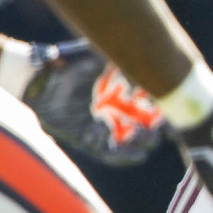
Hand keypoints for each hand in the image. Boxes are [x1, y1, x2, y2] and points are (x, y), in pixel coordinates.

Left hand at [22, 40, 165, 166]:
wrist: (36, 80)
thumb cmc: (68, 64)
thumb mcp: (98, 57)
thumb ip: (122, 59)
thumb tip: (150, 63)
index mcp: (121, 90)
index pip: (151, 103)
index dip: (165, 108)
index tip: (176, 110)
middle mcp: (115, 110)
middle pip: (147, 123)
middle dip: (159, 127)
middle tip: (164, 127)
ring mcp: (102, 126)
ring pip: (132, 140)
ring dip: (145, 141)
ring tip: (148, 137)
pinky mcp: (88, 140)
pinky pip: (111, 154)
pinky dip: (126, 156)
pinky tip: (140, 156)